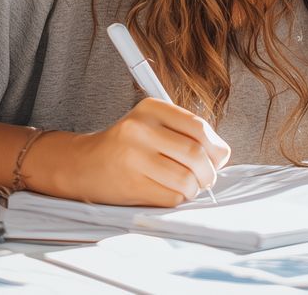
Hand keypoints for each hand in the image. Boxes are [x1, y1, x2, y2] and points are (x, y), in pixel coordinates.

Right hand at [30, 97, 231, 205]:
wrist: (83, 164)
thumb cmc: (126, 146)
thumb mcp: (152, 125)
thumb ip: (186, 132)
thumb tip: (223, 154)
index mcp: (150, 108)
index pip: (198, 127)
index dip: (216, 147)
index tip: (217, 158)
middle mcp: (140, 129)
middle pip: (195, 153)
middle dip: (209, 172)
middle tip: (206, 178)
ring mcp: (134, 157)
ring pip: (186, 178)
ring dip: (195, 188)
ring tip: (189, 186)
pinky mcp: (131, 184)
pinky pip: (171, 197)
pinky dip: (179, 199)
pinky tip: (171, 192)